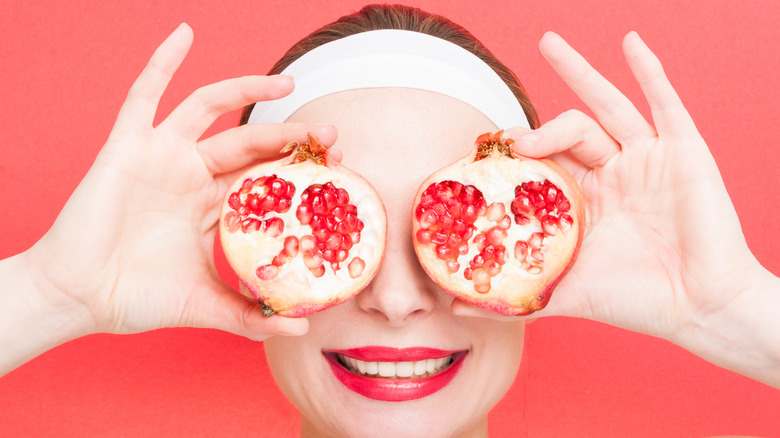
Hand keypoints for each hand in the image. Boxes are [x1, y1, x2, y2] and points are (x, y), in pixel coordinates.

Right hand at [23, 24, 334, 339]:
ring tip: (289, 82)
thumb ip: (251, 315)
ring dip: (247, 89)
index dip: (300, 170)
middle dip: (291, 136)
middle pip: (250, 143)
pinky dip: (161, 62)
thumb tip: (301, 326)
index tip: (339, 167)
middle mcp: (192, 176)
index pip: (266, 178)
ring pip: (210, 110)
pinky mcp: (127, 146)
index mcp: (213, 208)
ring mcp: (162, 157)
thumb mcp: (206, 306)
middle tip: (331, 135)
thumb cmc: (137, 299)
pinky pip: (143, 94)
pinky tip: (183, 34)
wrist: (79, 298)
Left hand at [454, 32, 766, 342]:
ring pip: (607, 109)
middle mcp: (613, 175)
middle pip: (569, 132)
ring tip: (548, 45)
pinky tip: (630, 44)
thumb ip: (516, 294)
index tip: (487, 160)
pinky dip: (649, 72)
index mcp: (586, 202)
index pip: (544, 165)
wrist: (698, 310)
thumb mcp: (565, 294)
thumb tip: (455, 308)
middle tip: (503, 133)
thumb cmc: (635, 302)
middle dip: (537, 126)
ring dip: (580, 74)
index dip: (517, 158)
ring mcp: (646, 160)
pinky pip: (665, 104)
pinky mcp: (683, 152)